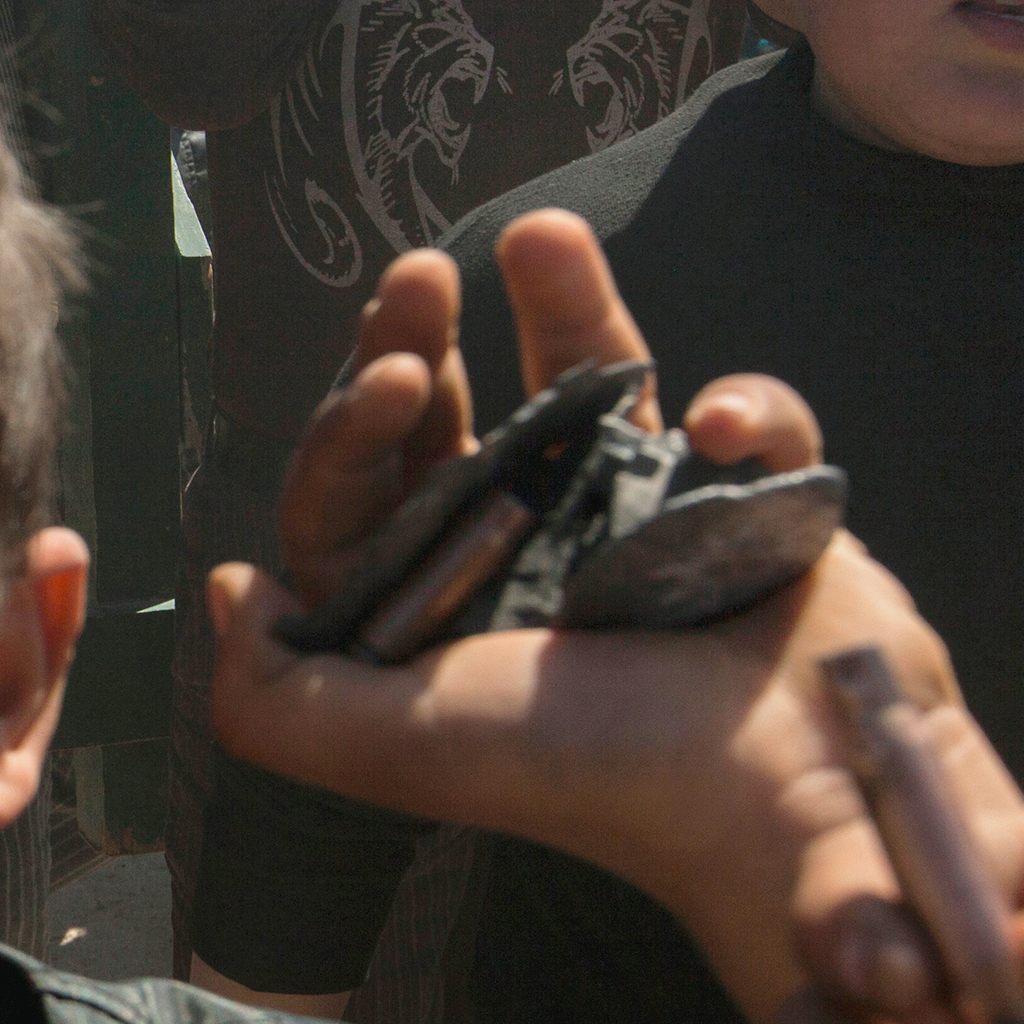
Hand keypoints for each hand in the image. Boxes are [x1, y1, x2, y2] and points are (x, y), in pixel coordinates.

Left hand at [213, 210, 982, 1023]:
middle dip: (423, 343)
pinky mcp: (743, 513)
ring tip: (541, 232)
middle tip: (420, 275)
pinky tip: (723, 426)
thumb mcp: (393, 748)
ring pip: (585, 393)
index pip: (356, 502)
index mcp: (430, 622)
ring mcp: (634, 534)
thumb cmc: (590, 767)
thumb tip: (230, 585)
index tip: (400, 376)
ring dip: (565, 308)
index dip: (354, 427)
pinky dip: (743, 408)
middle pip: (451, 431)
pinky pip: (734, 425)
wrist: (793, 791)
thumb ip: (271, 693)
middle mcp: (520, 573)